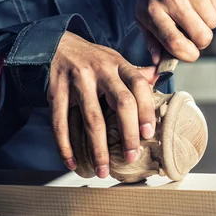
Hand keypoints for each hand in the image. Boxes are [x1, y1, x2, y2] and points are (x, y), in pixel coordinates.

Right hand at [48, 32, 156, 177]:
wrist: (56, 45)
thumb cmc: (92, 59)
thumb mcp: (115, 61)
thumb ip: (135, 73)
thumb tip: (159, 80)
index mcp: (118, 64)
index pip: (139, 85)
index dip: (146, 110)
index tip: (148, 134)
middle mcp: (101, 70)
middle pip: (122, 103)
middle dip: (128, 134)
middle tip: (130, 157)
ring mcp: (77, 79)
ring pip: (92, 118)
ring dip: (98, 149)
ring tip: (102, 170)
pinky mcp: (56, 89)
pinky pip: (60, 122)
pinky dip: (65, 145)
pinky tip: (72, 162)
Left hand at [136, 0, 215, 62]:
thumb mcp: (145, 14)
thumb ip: (152, 41)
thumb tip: (160, 64)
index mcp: (150, 12)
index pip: (175, 44)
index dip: (189, 55)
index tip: (192, 54)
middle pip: (201, 37)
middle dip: (202, 40)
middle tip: (195, 31)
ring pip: (213, 23)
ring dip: (208, 22)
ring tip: (196, 11)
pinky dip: (214, 8)